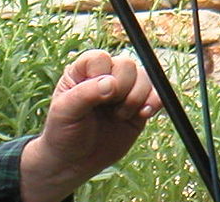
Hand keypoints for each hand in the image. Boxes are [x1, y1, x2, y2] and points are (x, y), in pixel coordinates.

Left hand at [19, 50, 162, 201]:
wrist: (74, 161)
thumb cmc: (63, 132)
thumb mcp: (65, 111)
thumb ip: (86, 94)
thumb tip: (111, 82)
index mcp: (81, 72)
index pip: (100, 58)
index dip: (103, 73)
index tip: (97, 95)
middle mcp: (104, 77)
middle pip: (126, 64)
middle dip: (123, 87)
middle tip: (110, 107)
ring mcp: (122, 92)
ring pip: (144, 77)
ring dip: (138, 97)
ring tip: (121, 116)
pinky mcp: (137, 108)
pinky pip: (156, 95)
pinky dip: (155, 102)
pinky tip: (143, 114)